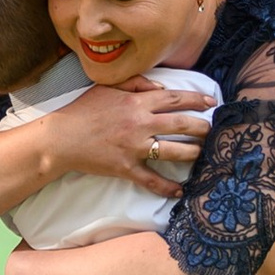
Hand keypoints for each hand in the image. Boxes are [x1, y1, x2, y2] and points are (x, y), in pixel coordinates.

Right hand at [40, 76, 216, 198]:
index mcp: (136, 102)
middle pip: (181, 124)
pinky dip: (167, 187)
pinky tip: (179, 191)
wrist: (61, 138)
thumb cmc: (82, 110)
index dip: (196, 99)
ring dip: (192, 153)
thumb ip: (135, 82)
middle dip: (202, 127)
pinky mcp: (126, 167)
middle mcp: (140, 123)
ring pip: (173, 151)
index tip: (211, 102)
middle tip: (213, 130)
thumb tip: (160, 87)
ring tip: (203, 153)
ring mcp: (134, 147)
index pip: (174, 98)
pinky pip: (151, 180)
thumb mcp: (107, 87)